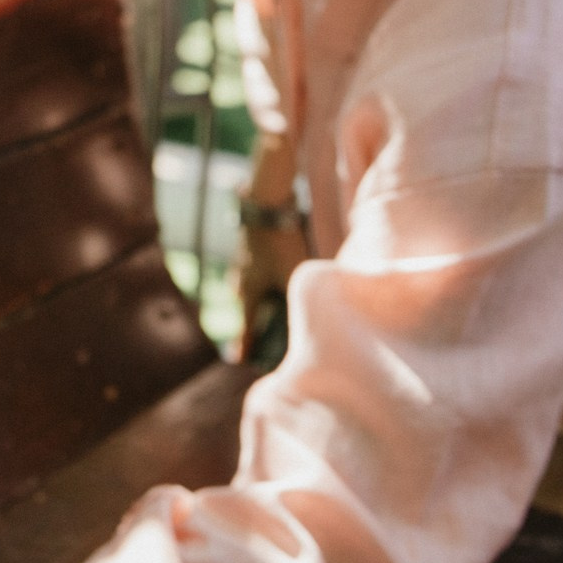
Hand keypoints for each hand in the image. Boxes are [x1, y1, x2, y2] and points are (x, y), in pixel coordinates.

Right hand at [234, 131, 306, 363]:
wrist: (267, 202)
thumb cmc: (282, 240)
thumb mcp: (296, 272)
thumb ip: (305, 295)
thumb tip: (321, 314)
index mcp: (249, 290)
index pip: (246, 326)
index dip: (246, 345)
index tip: (241, 360)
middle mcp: (241, 279)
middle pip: (245, 308)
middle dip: (253, 322)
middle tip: (259, 335)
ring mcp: (242, 262)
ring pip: (247, 287)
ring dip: (257, 298)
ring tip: (269, 306)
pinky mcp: (249, 246)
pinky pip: (253, 270)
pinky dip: (262, 278)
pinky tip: (273, 274)